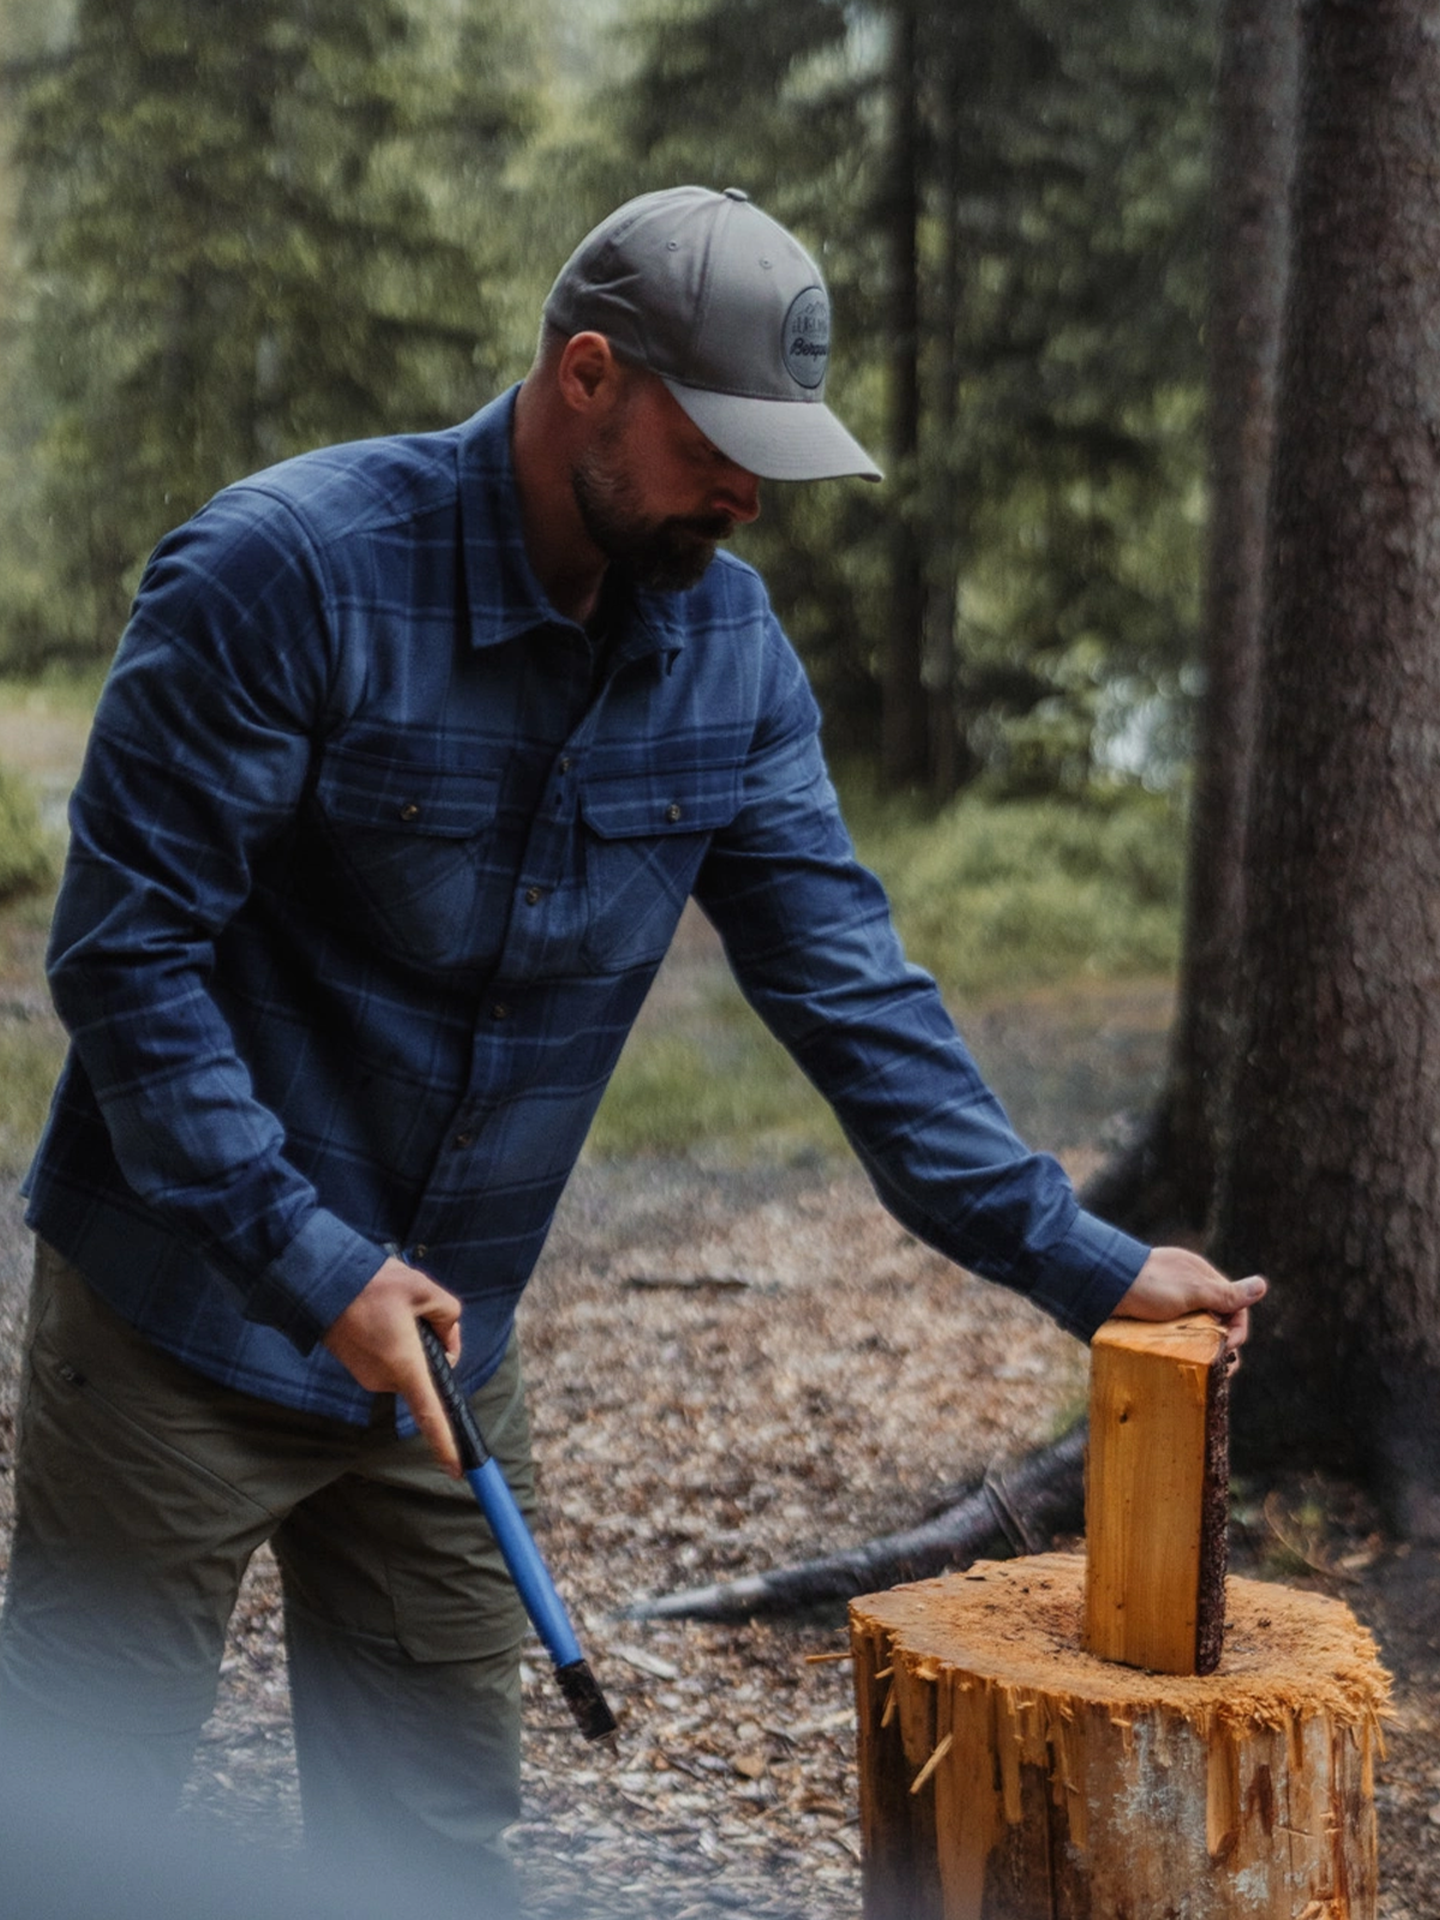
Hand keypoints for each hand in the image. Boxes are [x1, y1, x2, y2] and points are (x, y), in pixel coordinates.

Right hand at [323, 1257, 463, 1474]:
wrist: (318, 1280)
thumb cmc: (371, 1284)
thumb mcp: (424, 1289)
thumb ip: (449, 1317)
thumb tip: (448, 1341)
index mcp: (404, 1366)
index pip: (430, 1414)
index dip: (446, 1444)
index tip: (458, 1471)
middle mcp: (384, 1379)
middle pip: (424, 1374)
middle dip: (431, 1348)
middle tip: (418, 1310)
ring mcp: (366, 1376)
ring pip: (407, 1364)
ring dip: (410, 1343)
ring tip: (391, 1308)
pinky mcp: (355, 1367)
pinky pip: (388, 1360)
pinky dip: (393, 1343)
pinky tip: (379, 1315)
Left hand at [1112, 1247, 1265, 1360]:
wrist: (1098, 1285)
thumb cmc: (1147, 1285)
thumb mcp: (1191, 1291)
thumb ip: (1225, 1294)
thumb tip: (1262, 1286)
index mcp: (1201, 1278)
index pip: (1234, 1306)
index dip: (1236, 1330)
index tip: (1227, 1348)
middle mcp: (1187, 1292)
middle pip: (1215, 1322)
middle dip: (1220, 1347)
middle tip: (1218, 1371)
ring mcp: (1166, 1307)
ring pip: (1194, 1334)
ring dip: (1201, 1352)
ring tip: (1199, 1373)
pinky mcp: (1149, 1320)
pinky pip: (1172, 1339)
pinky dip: (1180, 1351)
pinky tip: (1178, 1366)